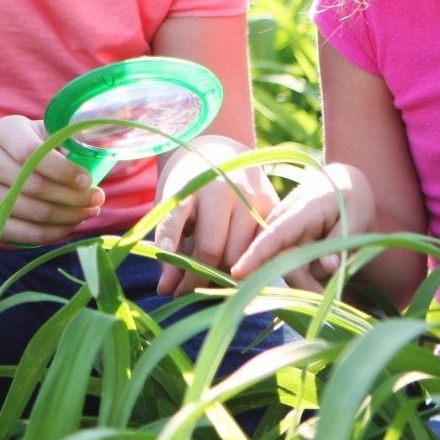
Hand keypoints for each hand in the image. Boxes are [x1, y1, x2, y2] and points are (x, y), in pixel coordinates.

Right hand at [0, 113, 103, 243]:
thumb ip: (68, 138)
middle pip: (36, 186)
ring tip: (89, 211)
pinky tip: (70, 224)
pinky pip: (26, 234)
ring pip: (34, 212)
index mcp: (4, 132)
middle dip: (74, 197)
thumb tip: (103, 152)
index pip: (32, 154)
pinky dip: (54, 232)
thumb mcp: (43, 132)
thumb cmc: (27, 146)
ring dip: (70, 216)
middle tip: (98, 198)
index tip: (88, 179)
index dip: (64, 170)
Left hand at [154, 152, 276, 293]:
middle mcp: (228, 191)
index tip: (165, 288)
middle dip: (198, 277)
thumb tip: (167, 289)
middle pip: (215, 251)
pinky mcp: (274, 209)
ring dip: (223, 273)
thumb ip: (168, 243)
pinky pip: (263, 250)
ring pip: (241, 256)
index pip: (181, 227)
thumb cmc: (189, 185)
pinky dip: (248, 263)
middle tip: (185, 288)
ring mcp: (255, 199)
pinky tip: (233, 266)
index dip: (175, 263)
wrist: (220, 150)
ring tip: (207, 274)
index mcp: (195, 186)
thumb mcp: (171, 205)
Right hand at [228, 163, 373, 292]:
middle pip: (285, 263)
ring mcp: (281, 231)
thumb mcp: (356, 218)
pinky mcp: (283, 241)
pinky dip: (309, 270)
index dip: (256, 255)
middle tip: (334, 295)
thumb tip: (329, 268)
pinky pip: (291, 265)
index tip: (237, 273)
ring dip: (312, 276)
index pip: (274, 236)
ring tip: (339, 260)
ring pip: (289, 267)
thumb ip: (341, 243)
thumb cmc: (351, 198)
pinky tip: (327, 258)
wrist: (342, 183)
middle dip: (307, 284)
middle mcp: (284, 221)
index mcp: (302, 211)